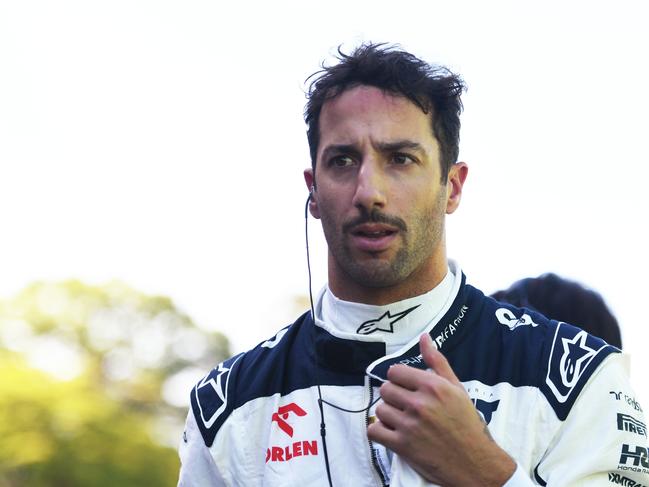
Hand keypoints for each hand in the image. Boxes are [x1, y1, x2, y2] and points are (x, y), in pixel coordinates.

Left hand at [367, 334, 515, 485]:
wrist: (475, 463)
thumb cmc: (466, 423)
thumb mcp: (456, 388)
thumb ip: (437, 361)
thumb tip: (424, 337)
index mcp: (433, 386)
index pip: (395, 372)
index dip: (399, 379)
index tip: (407, 388)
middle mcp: (420, 404)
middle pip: (385, 390)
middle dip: (393, 397)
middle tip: (406, 406)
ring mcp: (409, 425)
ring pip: (380, 410)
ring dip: (388, 415)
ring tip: (402, 420)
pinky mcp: (402, 446)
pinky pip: (374, 430)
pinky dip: (380, 432)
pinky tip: (392, 433)